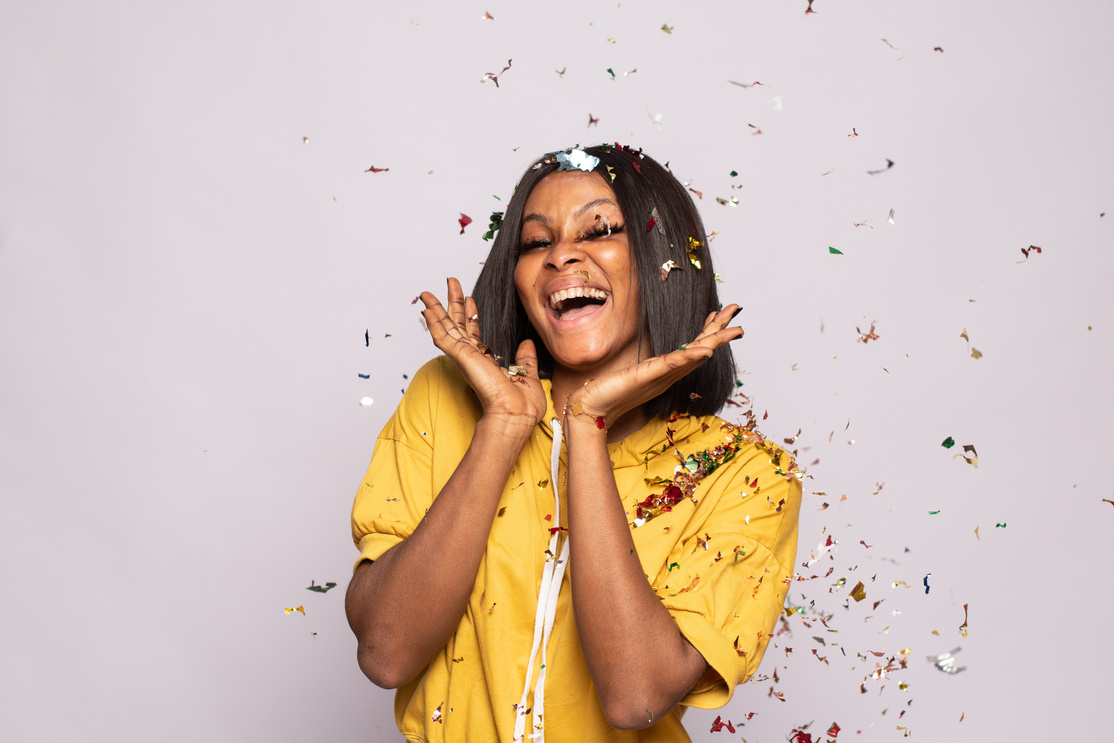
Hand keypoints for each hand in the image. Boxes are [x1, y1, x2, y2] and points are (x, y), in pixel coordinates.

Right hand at [420, 278, 547, 431]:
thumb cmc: (522, 404)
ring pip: (445, 328)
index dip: (470, 314)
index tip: (470, 298)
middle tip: (450, 281)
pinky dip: (434, 323)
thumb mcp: (527, 374)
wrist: (516, 413)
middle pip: (457, 324)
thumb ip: (526, 359)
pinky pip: (442, 337)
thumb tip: (527, 344)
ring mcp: (464, 357)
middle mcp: (471, 357)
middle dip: (452, 302)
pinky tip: (427, 309)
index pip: (473, 333)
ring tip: (426, 292)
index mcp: (485, 361)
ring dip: (435, 309)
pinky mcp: (461, 357)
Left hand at [565, 304, 741, 426]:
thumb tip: (654, 360)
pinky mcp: (647, 377)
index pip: (693, 348)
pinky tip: (704, 350)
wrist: (592, 409)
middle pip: (701, 348)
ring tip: (733, 331)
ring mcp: (660, 376)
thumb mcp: (634, 375)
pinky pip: (671, 365)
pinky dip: (689, 357)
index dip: (707, 331)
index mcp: (666, 371)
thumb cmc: (609, 392)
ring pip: (694, 356)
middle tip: (735, 310)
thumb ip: (648, 368)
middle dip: (720, 330)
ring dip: (714, 342)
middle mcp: (668, 374)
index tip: (718, 313)